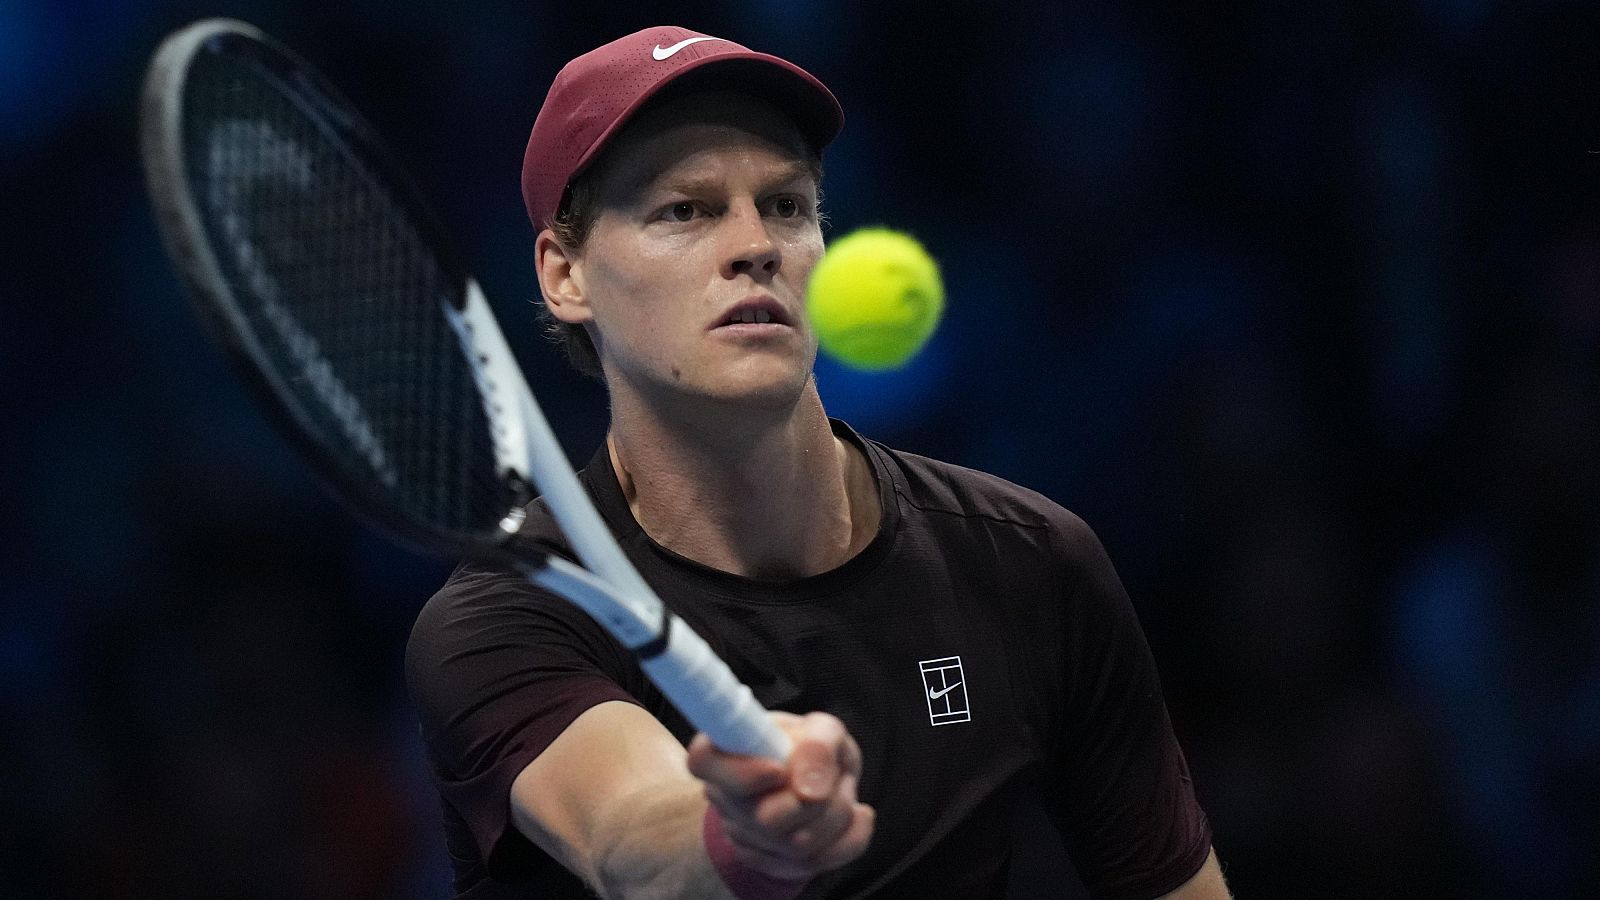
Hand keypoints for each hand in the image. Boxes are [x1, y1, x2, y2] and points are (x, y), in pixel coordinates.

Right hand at [686, 711, 874, 882]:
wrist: (818, 778)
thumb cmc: (809, 747)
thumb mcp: (821, 728)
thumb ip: (817, 744)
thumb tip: (811, 788)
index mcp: (722, 750)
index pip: (703, 762)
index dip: (742, 773)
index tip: (779, 769)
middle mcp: (724, 796)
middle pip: (767, 818)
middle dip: (819, 797)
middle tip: (833, 774)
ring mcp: (744, 836)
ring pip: (798, 845)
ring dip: (838, 813)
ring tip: (841, 789)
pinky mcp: (771, 863)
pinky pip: (820, 862)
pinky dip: (850, 837)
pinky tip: (857, 815)